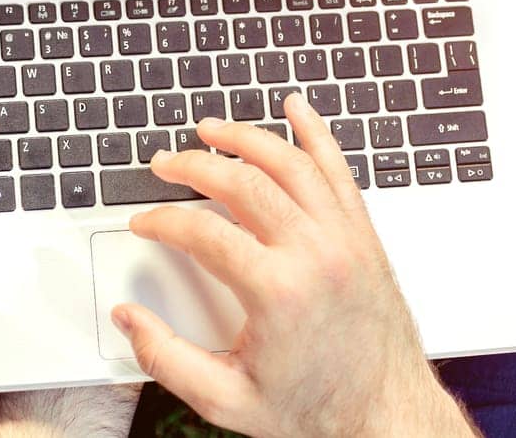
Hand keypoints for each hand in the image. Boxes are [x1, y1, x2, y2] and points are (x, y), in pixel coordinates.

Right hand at [112, 93, 478, 437]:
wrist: (385, 413)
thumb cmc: (317, 408)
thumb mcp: (227, 400)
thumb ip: (167, 359)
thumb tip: (129, 319)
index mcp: (278, 291)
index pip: (205, 232)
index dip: (163, 221)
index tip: (146, 223)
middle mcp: (315, 253)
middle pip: (243, 182)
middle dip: (194, 165)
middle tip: (166, 163)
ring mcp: (344, 238)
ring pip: (290, 162)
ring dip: (246, 137)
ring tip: (211, 129)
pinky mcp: (363, 235)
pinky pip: (338, 170)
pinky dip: (316, 133)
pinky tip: (298, 109)